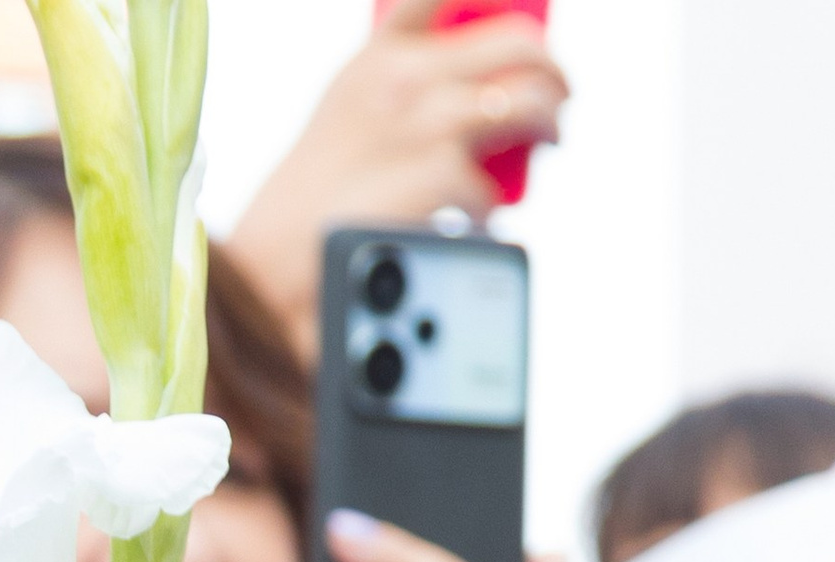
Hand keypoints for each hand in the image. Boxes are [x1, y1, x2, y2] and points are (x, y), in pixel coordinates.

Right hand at [226, 0, 567, 357]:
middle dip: (551, 67)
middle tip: (559, 94)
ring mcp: (421, 125)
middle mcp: (402, 79)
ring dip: (547, 118)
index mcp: (379, 55)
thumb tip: (473, 95)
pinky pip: (495, 184)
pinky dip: (494, 207)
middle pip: (515, 42)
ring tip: (549, 136)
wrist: (275, 264)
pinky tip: (481, 217)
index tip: (524, 12)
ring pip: (522, 98)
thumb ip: (401, 91)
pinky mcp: (436, 175)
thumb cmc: (314, 200)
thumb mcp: (350, 114)